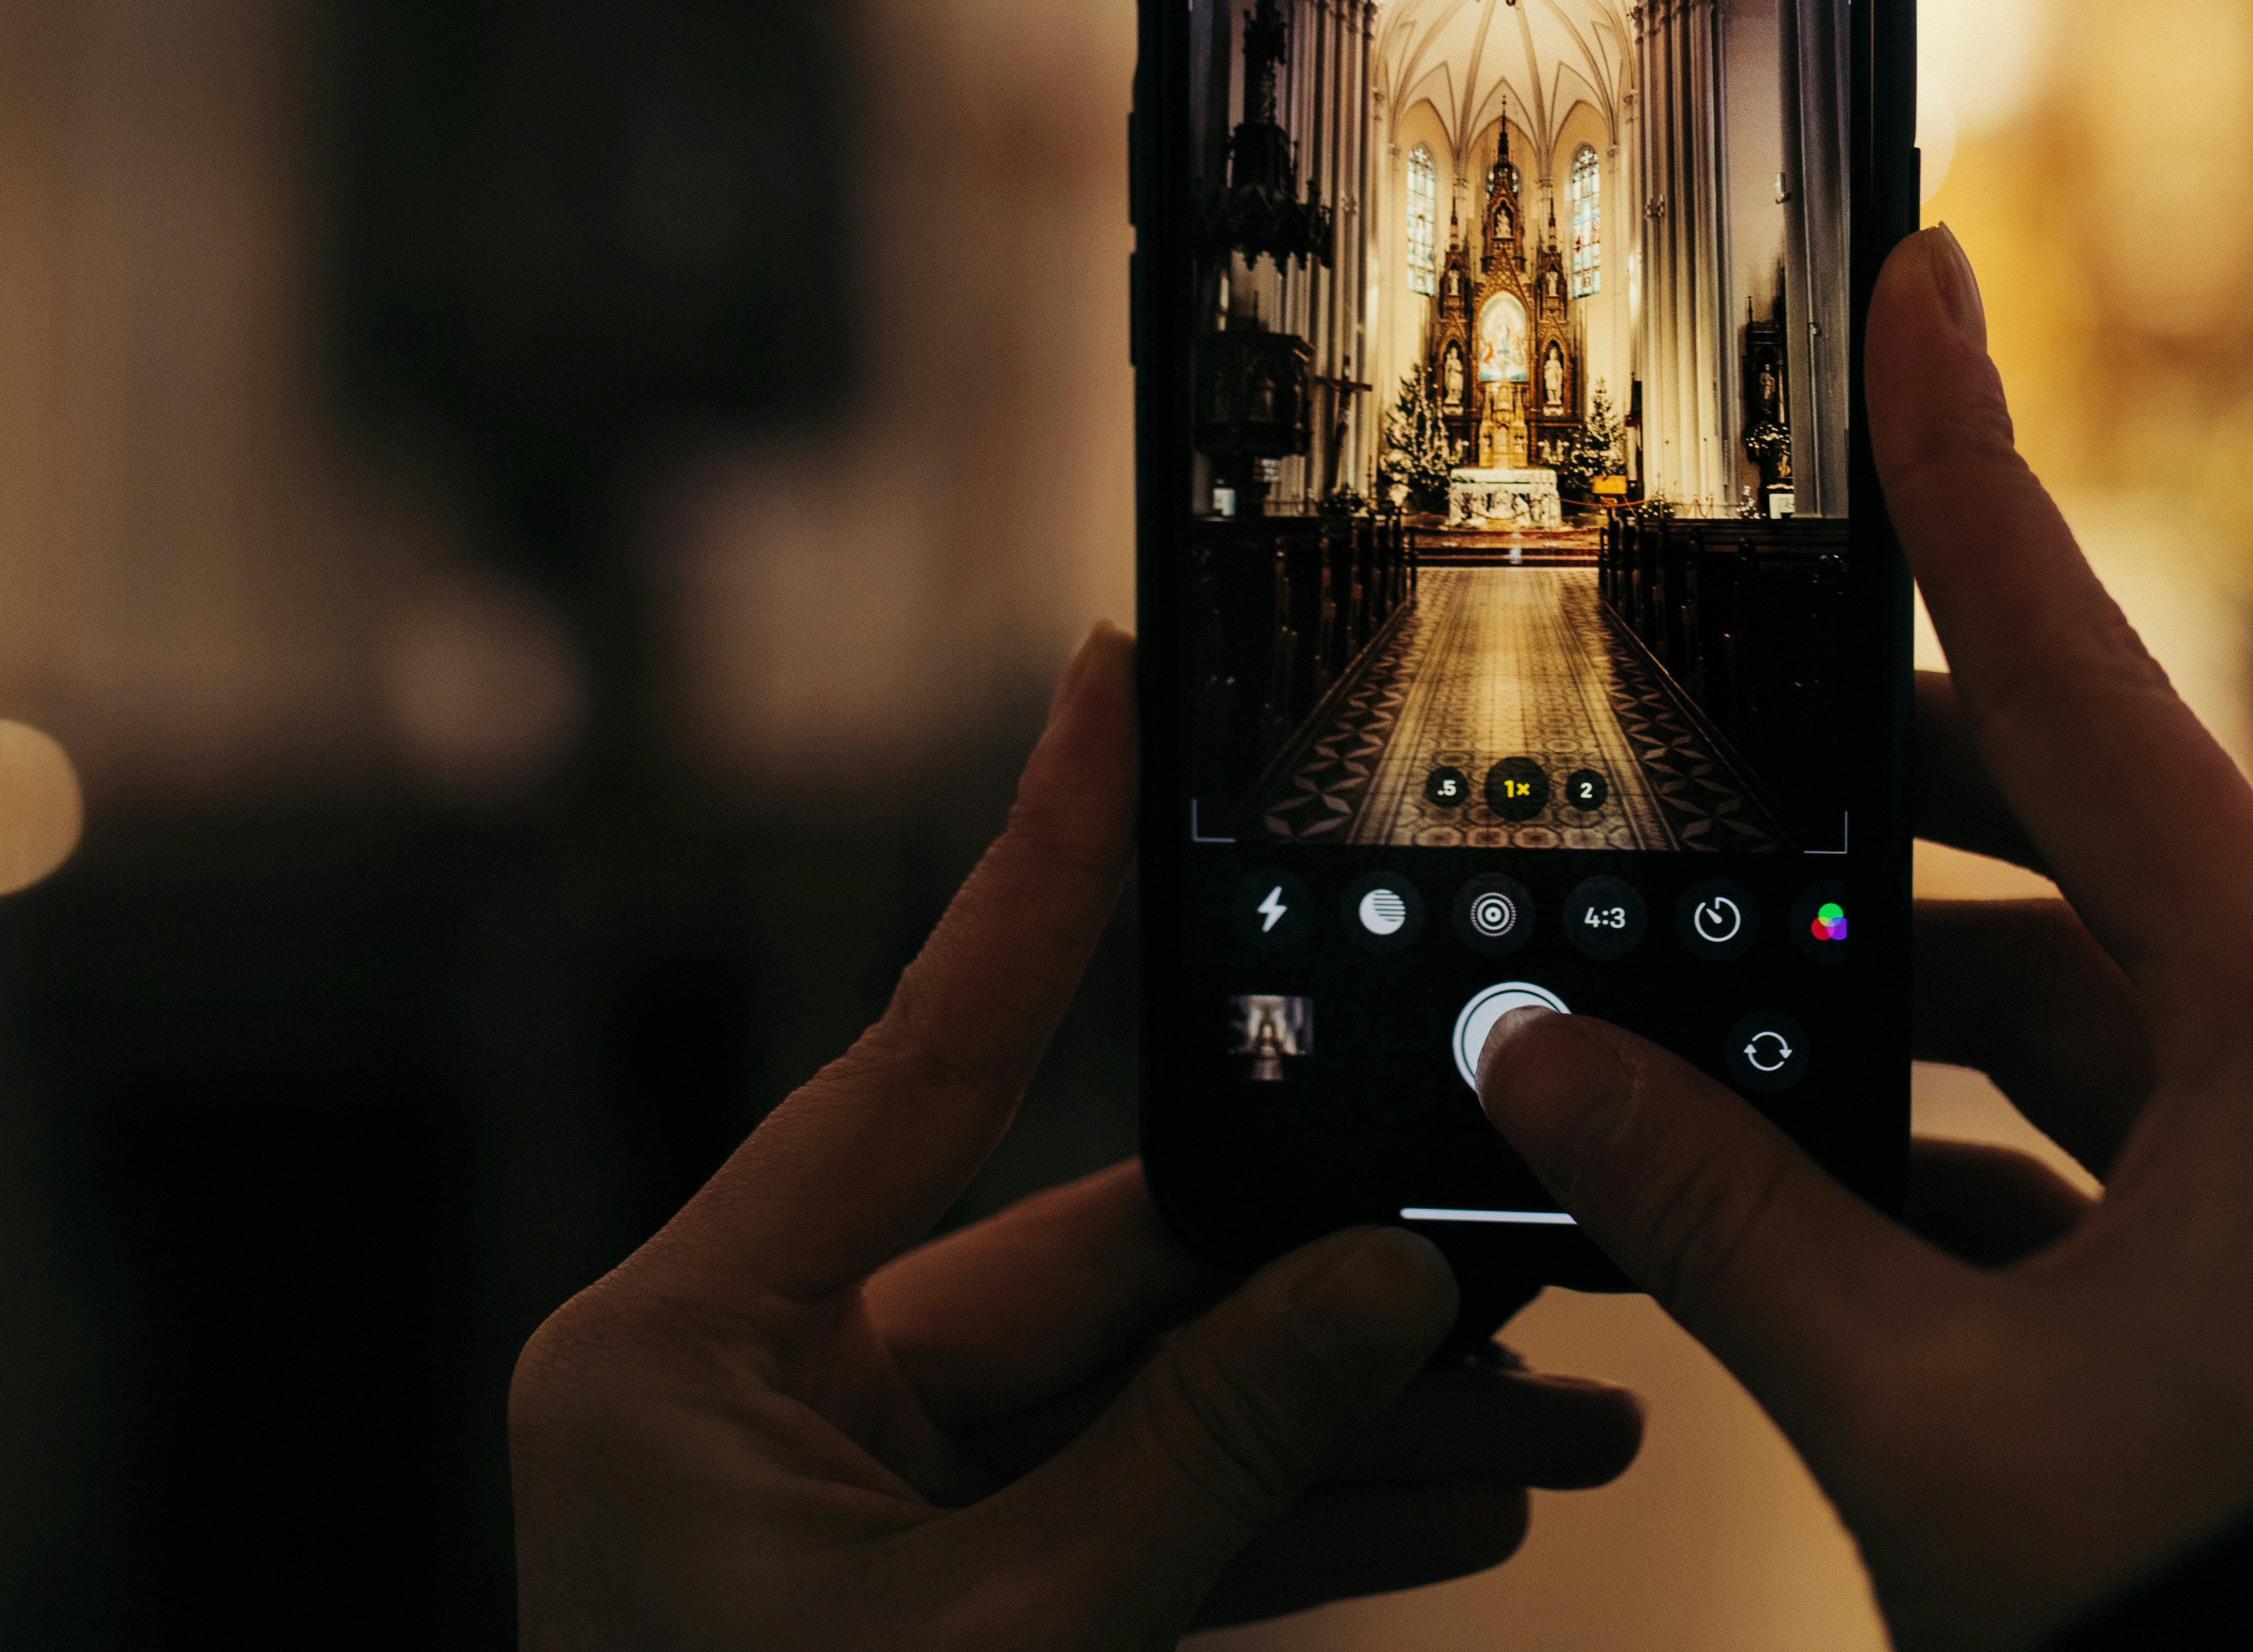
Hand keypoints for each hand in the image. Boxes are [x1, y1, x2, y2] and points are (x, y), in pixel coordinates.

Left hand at [512, 626, 1642, 1648]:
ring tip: (1563, 1395)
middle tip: (1503, 1205)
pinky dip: (1295, 1515)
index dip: (1037, 870)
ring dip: (1352, 1409)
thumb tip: (1395, 1279)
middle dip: (1321, 1263)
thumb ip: (1212, 1454)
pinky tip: (1473, 1498)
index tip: (1107, 695)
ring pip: (1152, 1401)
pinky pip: (1142, 1516)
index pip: (911, 1051)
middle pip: (1095, 1269)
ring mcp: (858, 1500)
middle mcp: (769, 1391)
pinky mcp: (944, 1597)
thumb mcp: (1010, 1648)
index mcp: (690, 1347)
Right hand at [1476, 229, 2252, 1651]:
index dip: (1980, 472)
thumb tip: (1533, 1064)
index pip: (2088, 682)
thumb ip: (1716, 1214)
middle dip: (1873, 808)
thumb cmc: (2221, 1610)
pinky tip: (1795, 1188)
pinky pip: (2094, 1145)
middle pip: (2069, 840)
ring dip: (1887, 1014)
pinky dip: (1949, 1152)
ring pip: (2066, 1009)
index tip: (1925, 279)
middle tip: (1714, 742)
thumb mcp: (1925, 1406)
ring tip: (1701, 1017)